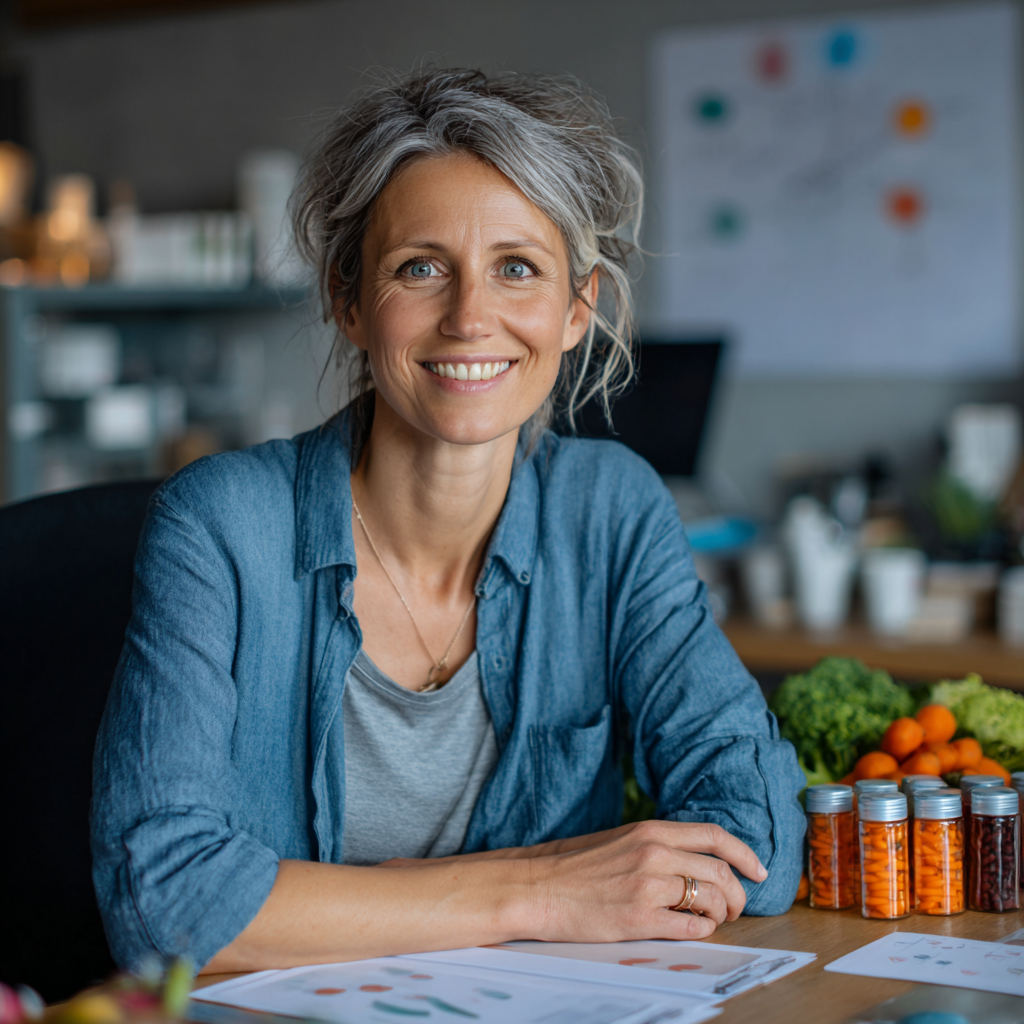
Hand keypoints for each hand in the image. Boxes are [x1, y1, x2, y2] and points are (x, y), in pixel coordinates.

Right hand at [520, 819, 767, 940]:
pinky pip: (690, 928)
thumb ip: (658, 845)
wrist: (538, 887)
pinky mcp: (639, 919)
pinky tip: (693, 930)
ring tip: (713, 920)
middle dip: (739, 894)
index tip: (759, 870)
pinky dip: (702, 931)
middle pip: (721, 872)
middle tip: (737, 907)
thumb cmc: (575, 866)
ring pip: (711, 900)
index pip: (714, 836)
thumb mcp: (621, 840)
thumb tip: (696, 862)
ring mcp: (648, 886)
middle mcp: (654, 853)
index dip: (744, 854)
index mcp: (651, 830)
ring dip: (722, 915)